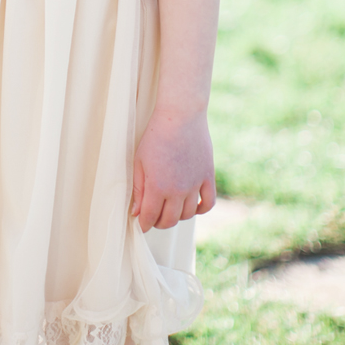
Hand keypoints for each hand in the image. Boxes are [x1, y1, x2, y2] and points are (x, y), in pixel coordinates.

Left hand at [131, 109, 215, 230]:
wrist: (180, 118)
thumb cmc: (154, 137)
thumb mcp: (139, 162)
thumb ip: (138, 189)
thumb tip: (136, 212)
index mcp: (158, 187)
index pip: (150, 217)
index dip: (144, 225)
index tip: (140, 226)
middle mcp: (178, 190)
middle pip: (170, 220)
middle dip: (158, 223)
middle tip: (152, 218)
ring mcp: (195, 185)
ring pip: (188, 215)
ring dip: (177, 217)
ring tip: (168, 210)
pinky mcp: (208, 178)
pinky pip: (208, 204)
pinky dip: (200, 210)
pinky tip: (191, 208)